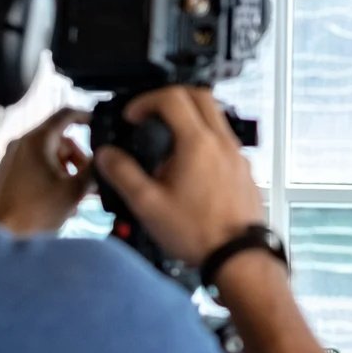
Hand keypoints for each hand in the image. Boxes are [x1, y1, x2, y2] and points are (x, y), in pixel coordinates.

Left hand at [0, 108, 92, 236]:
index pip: (66, 114)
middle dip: (78, 158)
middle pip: (59, 139)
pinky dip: (51, 177)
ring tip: (76, 195)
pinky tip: (60, 200)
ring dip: (66, 171)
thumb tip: (107, 158)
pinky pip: (34, 168)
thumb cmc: (36, 212)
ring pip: (48, 155)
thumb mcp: (76, 190)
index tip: (98, 124)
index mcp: (36, 141)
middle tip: (89, 179)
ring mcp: (10, 160)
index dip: (86, 116)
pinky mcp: (5, 176)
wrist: (3, 236)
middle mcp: (20, 145)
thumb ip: (95, 169)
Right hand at [94, 88, 264, 266]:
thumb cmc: (198, 233)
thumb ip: (123, 174)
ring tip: (167, 143)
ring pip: (216, 117)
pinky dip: (204, 139)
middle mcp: (223, 143)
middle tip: (150, 114)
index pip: (172, 98)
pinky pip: (225, 140)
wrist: (238, 257)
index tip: (132, 117)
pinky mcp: (244, 171)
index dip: (145, 100)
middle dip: (170, 97)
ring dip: (190, 118)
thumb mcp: (148, 205)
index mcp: (198, 143)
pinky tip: (189, 167)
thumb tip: (107, 155)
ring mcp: (238, 155)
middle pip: (200, 95)